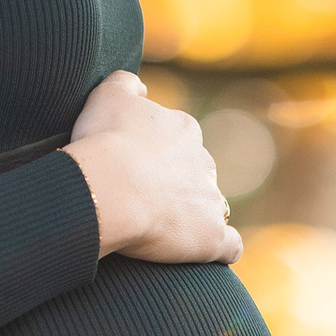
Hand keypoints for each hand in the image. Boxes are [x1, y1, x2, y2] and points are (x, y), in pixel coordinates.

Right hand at [67, 70, 241, 265]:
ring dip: (196, 216)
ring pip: (212, 206)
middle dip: (178, 185)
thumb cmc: (105, 141)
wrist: (112, 186)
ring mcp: (211, 201)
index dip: (158, 155)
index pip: (180, 140)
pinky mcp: (212, 237)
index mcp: (184, 130)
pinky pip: (229, 245)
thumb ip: (126, 83)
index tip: (133, 168)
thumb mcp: (107, 95)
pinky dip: (222, 247)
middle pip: (196, 173)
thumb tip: (141, 89)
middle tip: (142, 200)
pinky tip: (207, 252)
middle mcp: (204, 162)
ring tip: (166, 231)